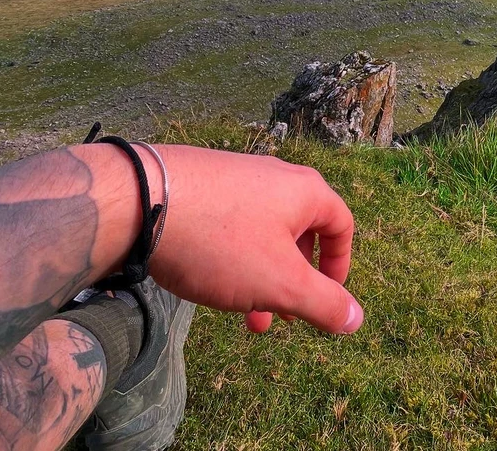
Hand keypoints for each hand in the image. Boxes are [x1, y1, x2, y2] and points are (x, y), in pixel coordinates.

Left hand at [144, 145, 361, 334]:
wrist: (140, 202)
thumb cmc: (221, 243)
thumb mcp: (281, 284)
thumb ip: (323, 303)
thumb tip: (357, 319)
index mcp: (305, 192)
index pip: (342, 225)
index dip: (340, 266)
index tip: (326, 299)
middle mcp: (275, 176)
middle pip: (301, 230)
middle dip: (294, 280)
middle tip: (282, 315)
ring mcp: (236, 176)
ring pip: (263, 232)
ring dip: (261, 275)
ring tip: (243, 312)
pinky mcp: (201, 183)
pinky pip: (231, 224)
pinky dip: (233, 256)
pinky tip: (209, 279)